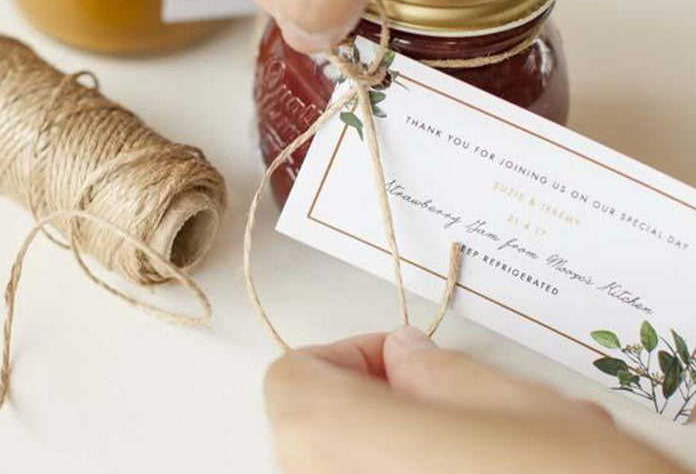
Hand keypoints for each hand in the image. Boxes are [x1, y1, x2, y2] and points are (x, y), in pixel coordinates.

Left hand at [265, 327, 686, 473]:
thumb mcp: (525, 409)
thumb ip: (443, 373)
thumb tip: (406, 355)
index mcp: (340, 447)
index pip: (292, 380)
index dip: (345, 357)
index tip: (407, 362)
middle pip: (313, 433)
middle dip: (374, 408)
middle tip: (450, 408)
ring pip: (348, 469)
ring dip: (396, 451)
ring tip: (482, 453)